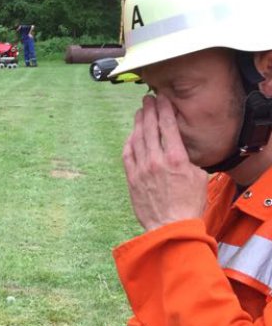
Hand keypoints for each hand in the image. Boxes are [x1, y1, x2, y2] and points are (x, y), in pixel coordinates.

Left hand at [122, 95, 207, 230]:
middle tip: (148, 100)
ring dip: (138, 123)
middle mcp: (156, 160)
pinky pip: (127, 155)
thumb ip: (188, 160)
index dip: (164, 109)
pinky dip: (129, 142)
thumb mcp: (199, 177)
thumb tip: (181, 152)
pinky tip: (131, 135)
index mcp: (176, 158)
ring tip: (139, 113)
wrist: (170, 227)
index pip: (167, 126)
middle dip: (149, 111)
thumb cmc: (189, 205)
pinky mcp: (132, 179)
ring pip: (137, 139)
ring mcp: (141, 169)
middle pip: (150, 128)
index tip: (162, 99)